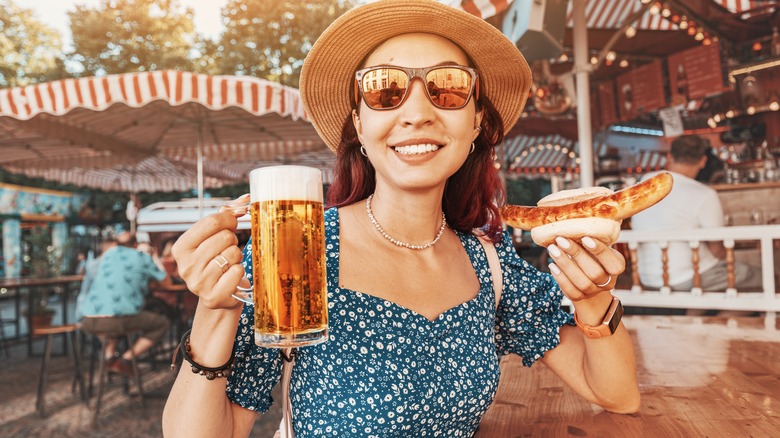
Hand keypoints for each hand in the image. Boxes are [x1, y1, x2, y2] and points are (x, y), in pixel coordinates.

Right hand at [171, 194, 248, 309]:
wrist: (220, 294)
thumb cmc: (217, 259)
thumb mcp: (214, 236)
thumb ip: (227, 214)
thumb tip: (246, 198)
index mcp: (181, 248)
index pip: (211, 221)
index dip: (229, 219)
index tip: (232, 223)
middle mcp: (185, 266)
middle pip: (224, 237)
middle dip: (232, 241)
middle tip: (227, 250)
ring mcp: (198, 283)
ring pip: (233, 253)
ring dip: (236, 257)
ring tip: (228, 264)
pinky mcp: (213, 297)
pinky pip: (238, 271)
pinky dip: (240, 271)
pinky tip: (231, 277)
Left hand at [545, 236, 624, 301]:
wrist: (589, 279)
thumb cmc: (592, 255)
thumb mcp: (597, 246)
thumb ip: (593, 238)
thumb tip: (576, 218)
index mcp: (617, 266)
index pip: (613, 263)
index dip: (600, 251)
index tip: (585, 237)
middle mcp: (608, 281)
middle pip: (595, 273)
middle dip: (576, 255)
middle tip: (561, 239)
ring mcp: (594, 291)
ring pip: (582, 282)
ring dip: (565, 265)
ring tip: (552, 249)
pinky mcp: (580, 297)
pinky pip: (571, 291)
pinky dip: (561, 278)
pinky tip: (552, 265)